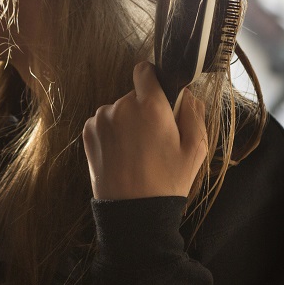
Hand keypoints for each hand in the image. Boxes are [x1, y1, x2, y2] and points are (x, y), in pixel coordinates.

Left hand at [82, 62, 207, 199]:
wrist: (133, 213)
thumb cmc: (168, 182)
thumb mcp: (196, 149)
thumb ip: (193, 112)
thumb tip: (186, 92)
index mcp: (150, 106)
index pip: (145, 70)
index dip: (154, 80)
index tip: (159, 95)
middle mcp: (121, 106)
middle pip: (134, 95)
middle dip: (144, 109)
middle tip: (154, 138)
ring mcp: (101, 119)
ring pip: (118, 109)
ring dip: (127, 122)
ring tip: (137, 151)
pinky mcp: (87, 133)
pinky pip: (103, 122)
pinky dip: (112, 133)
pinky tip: (122, 155)